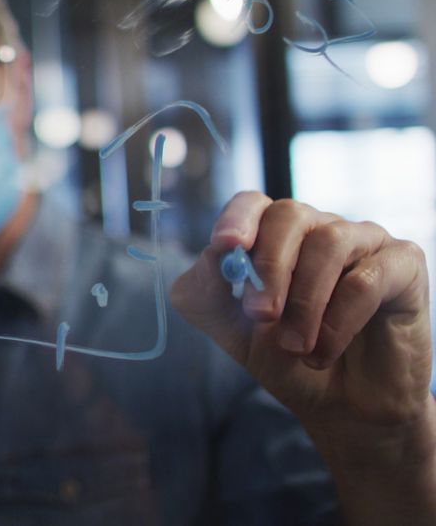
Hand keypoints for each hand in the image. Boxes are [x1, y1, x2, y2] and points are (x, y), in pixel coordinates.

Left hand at [171, 192, 432, 443]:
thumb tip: (211, 257)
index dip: (237, 218)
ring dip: (305, 301)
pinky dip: (338, 321)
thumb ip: (207, 295)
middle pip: (290, 215)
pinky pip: (367, 277)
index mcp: (275, 236)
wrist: (343, 406)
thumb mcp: (233, 332)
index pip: (252, 204)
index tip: (225, 246)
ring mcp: (364, 241)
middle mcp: (319, 229)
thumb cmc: (288, 359)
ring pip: (330, 243)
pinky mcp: (403, 265)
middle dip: (268, 267)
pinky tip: (323, 352)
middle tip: (260, 315)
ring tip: (295, 347)